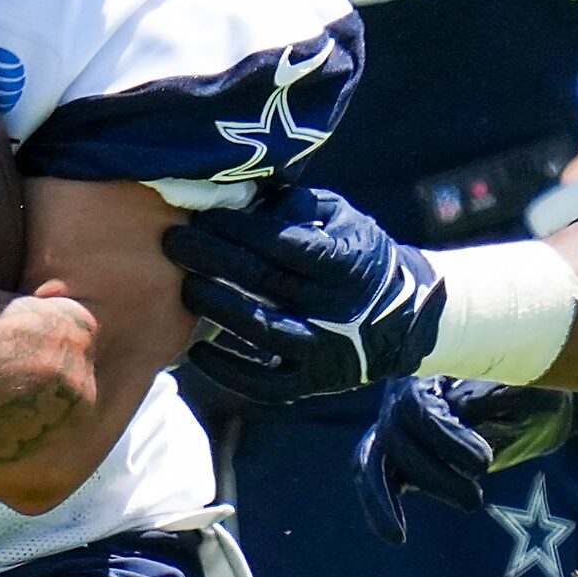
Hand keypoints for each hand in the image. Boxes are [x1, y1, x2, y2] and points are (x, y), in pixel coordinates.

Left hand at [167, 187, 443, 403]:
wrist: (402, 318)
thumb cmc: (355, 253)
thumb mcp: (341, 218)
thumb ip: (298, 204)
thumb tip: (245, 193)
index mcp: (344, 263)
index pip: (285, 244)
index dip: (241, 229)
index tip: (205, 216)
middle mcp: (334, 308)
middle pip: (265, 282)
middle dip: (214, 258)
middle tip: (175, 242)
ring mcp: (323, 349)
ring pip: (261, 330)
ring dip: (218, 307)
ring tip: (185, 286)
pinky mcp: (311, 382)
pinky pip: (264, 383)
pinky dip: (228, 370)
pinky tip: (197, 350)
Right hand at [353, 378, 577, 543]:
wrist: (534, 407)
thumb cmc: (532, 392)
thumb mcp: (525, 390)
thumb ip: (494, 395)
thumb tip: (460, 407)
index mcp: (432, 369)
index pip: (419, 405)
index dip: (443, 438)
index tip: (483, 463)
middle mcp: (404, 393)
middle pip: (397, 436)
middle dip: (434, 475)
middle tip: (477, 499)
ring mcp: (396, 423)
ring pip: (373, 460)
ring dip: (389, 497)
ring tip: (414, 529)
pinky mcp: (397, 454)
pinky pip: (374, 477)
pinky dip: (378, 504)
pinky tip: (395, 535)